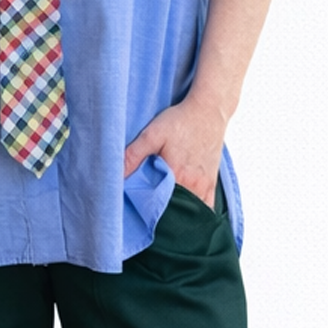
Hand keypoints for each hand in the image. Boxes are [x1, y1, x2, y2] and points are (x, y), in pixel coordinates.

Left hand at [123, 93, 227, 207]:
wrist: (209, 110)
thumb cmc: (180, 120)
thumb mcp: (152, 133)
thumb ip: (133, 155)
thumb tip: (115, 175)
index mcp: (176, 174)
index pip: (157, 205)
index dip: (145, 211)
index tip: (136, 213)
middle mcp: (192, 184)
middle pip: (173, 211)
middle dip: (160, 216)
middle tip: (147, 216)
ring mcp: (204, 186)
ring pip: (189, 212)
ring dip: (176, 214)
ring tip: (164, 215)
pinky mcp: (212, 184)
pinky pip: (206, 208)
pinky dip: (195, 213)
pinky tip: (184, 213)